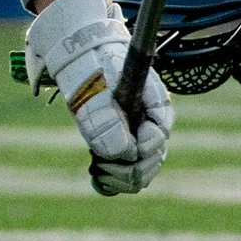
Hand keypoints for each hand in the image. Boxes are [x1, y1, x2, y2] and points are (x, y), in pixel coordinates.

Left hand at [24, 0, 170, 194]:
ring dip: (121, 178)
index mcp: (153, 103)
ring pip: (143, 172)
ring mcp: (138, 136)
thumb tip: (123, 155)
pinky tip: (98, 177)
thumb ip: (106, 119)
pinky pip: (128, 175)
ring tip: (96, 167)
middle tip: (100, 163)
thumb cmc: (90, 68)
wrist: (80, 58)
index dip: (142, 148)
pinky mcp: (123, 145)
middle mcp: (150, 123)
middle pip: (153, 160)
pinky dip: (114, 182)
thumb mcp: (93, 89)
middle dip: (129, 170)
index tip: (121, 149)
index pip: (159, 137)